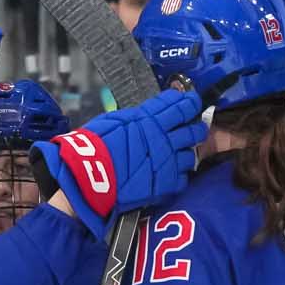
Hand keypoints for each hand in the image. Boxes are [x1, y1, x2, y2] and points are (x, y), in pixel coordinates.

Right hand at [30, 89, 204, 240]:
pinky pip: (183, 177)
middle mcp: (164, 139)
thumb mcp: (116, 120)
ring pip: (191, 154)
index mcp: (150, 119)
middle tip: (192, 126)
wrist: (89, 177)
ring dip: (186, 152)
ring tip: (178, 153)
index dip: (189, 102)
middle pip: (193, 129)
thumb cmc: (95, 145)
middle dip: (195, 126)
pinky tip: (169, 172)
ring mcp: (168, 162)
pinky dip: (178, 174)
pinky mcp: (166, 184)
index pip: (180, 105)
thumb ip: (138, 117)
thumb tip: (148, 114)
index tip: (191, 101)